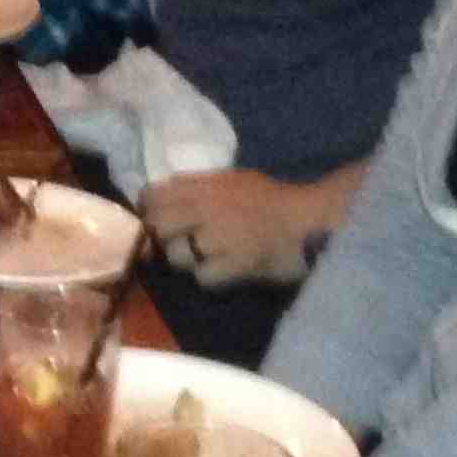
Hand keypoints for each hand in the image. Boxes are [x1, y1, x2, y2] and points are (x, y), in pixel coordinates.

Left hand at [142, 167, 336, 290]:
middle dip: (162, 237)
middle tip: (175, 244)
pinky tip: (224, 270)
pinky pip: (202, 276)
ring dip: (187, 260)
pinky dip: (210, 276)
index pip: (153, 194)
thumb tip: (160, 199)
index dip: (148, 209)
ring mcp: (217, 236)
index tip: (152, 219)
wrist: (309, 222)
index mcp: (205, 184)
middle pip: (158, 225)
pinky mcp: (231, 263)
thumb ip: (198, 187)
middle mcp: (204, 206)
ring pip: (176, 255)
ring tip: (207, 257)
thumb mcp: (233, 180)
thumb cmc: (275, 199)